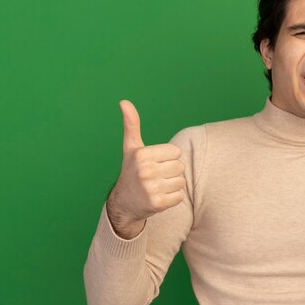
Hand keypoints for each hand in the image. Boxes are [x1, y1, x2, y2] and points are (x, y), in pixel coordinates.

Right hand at [106, 100, 185, 238]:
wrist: (123, 203)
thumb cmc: (131, 171)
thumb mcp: (131, 147)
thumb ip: (131, 124)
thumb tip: (124, 101)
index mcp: (142, 154)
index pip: (176, 152)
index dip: (168, 158)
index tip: (154, 163)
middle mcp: (145, 170)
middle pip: (180, 167)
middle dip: (171, 172)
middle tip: (155, 177)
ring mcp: (151, 188)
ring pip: (181, 182)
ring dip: (172, 185)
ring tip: (157, 186)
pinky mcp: (157, 203)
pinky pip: (179, 196)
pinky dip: (172, 198)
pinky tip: (159, 197)